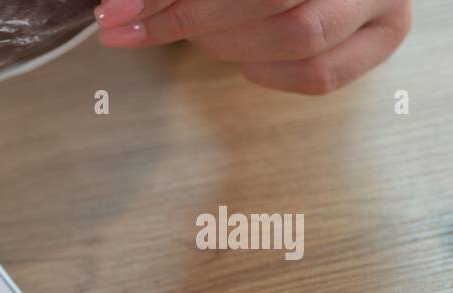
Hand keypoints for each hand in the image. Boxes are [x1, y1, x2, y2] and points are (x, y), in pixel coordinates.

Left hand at [94, 0, 412, 93]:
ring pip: (299, 35)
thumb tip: (119, 7)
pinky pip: (320, 75)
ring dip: (229, 44)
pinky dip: (268, 72)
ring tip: (203, 36)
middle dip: (193, 19)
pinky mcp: (386, 35)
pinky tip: (247, 59)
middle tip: (139, 28)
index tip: (116, 13)